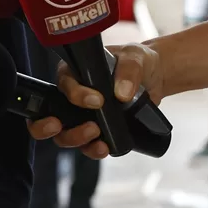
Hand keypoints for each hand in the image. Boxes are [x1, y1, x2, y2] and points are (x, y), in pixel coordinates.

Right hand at [26, 43, 165, 158]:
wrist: (155, 79)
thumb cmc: (138, 61)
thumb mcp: (134, 57)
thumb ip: (128, 71)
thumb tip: (122, 93)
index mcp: (76, 72)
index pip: (64, 84)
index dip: (75, 95)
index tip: (97, 101)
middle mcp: (75, 95)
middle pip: (52, 114)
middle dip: (52, 125)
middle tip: (71, 126)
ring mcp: (84, 115)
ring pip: (66, 133)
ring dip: (76, 138)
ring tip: (96, 138)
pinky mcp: (99, 130)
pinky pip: (88, 144)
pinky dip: (93, 149)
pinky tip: (105, 148)